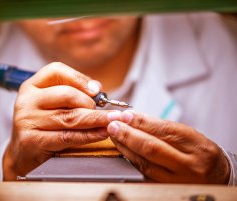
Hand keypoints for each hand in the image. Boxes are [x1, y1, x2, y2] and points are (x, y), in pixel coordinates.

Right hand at [3, 62, 111, 179]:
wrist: (21, 155)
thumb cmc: (41, 127)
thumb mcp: (50, 105)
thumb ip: (69, 94)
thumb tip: (97, 89)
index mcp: (31, 86)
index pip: (56, 71)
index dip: (79, 78)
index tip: (97, 89)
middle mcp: (26, 101)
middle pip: (66, 95)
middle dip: (90, 103)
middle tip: (106, 112)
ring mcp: (27, 120)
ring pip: (69, 117)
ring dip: (95, 120)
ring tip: (112, 121)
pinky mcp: (31, 140)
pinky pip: (66, 136)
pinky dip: (88, 136)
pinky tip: (100, 134)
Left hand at [107, 110, 229, 183]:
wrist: (215, 175)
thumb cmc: (198, 151)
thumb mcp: (188, 134)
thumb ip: (161, 126)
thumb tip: (133, 117)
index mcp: (196, 146)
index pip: (164, 131)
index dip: (141, 122)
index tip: (125, 115)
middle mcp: (188, 165)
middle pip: (152, 148)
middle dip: (128, 135)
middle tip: (113, 125)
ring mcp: (177, 179)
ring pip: (144, 163)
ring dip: (125, 147)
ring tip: (114, 135)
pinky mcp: (165, 187)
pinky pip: (144, 173)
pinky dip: (131, 159)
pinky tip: (122, 149)